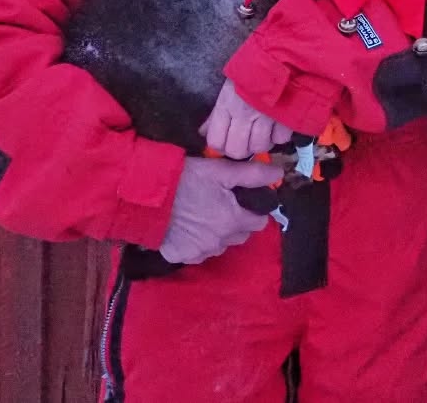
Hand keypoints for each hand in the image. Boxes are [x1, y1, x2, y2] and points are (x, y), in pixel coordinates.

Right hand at [158, 156, 282, 264]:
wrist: (147, 195)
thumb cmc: (186, 178)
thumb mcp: (221, 170)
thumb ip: (253, 174)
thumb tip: (279, 173)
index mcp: (233, 221)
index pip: (259, 222)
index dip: (253, 210)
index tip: (242, 199)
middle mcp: (219, 242)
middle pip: (240, 235)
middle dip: (236, 222)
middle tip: (221, 204)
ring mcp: (199, 252)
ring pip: (219, 245)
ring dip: (217, 233)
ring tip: (202, 213)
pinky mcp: (180, 256)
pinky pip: (198, 252)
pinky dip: (196, 242)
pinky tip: (186, 226)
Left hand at [199, 78, 294, 158]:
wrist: (280, 55)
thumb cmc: (250, 71)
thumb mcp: (228, 89)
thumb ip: (215, 113)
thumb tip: (203, 132)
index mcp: (226, 105)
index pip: (216, 142)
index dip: (221, 145)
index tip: (228, 140)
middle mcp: (243, 114)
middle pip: (238, 151)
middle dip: (242, 149)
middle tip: (247, 140)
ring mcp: (265, 116)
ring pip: (260, 147)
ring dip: (262, 142)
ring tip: (264, 132)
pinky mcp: (285, 116)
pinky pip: (280, 139)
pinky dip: (279, 136)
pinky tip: (277, 126)